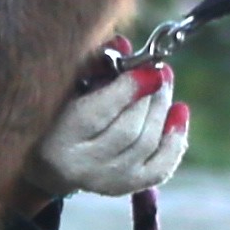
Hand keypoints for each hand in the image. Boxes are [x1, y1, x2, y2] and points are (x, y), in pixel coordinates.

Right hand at [39, 48, 185, 199]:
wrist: (50, 163)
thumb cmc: (58, 114)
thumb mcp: (68, 88)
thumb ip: (92, 66)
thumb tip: (123, 43)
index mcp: (60, 137)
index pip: (98, 115)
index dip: (128, 89)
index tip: (148, 68)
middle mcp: (83, 165)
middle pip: (129, 130)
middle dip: (150, 96)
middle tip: (161, 70)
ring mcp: (108, 180)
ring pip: (147, 144)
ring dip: (162, 109)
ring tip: (165, 83)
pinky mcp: (127, 186)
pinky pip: (161, 166)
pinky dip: (175, 138)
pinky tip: (179, 112)